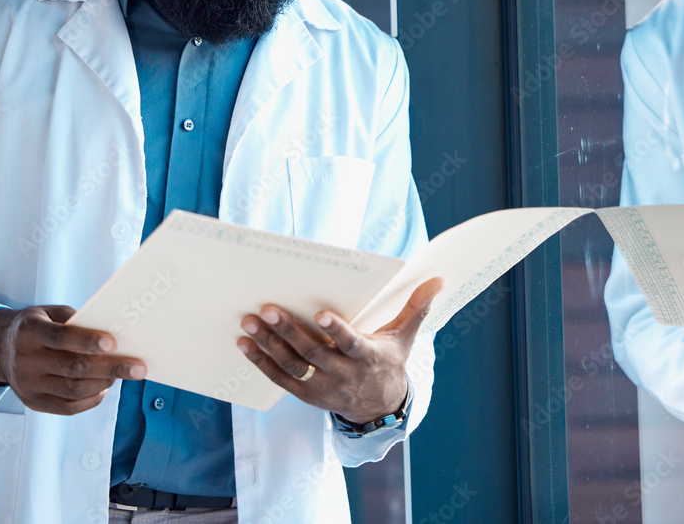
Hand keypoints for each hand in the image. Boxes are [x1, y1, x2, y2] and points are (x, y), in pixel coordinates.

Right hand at [0, 305, 146, 414]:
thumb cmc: (36, 326)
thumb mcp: (49, 312)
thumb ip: (76, 320)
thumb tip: (112, 333)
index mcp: (30, 331)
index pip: (61, 338)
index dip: (88, 341)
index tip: (114, 343)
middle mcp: (25, 360)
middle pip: (73, 368)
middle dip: (111, 368)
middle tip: (138, 367)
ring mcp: (27, 385)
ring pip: (73, 390)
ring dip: (104, 383)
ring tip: (124, 374)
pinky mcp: (32, 403)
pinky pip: (67, 408)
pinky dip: (91, 399)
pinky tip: (105, 387)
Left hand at [237, 277, 444, 423]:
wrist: (378, 404)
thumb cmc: (388, 358)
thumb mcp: (404, 336)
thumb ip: (417, 307)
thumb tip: (439, 279)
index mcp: (367, 357)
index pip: (351, 343)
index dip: (336, 330)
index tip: (320, 313)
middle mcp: (344, 375)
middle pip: (313, 354)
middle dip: (288, 331)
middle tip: (267, 309)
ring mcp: (323, 387)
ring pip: (293, 367)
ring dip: (268, 345)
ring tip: (249, 323)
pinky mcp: (306, 395)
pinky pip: (280, 379)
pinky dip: (261, 362)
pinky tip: (244, 344)